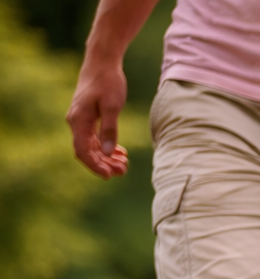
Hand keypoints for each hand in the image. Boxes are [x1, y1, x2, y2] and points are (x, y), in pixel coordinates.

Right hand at [67, 58, 130, 178]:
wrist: (102, 62)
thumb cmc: (108, 82)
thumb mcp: (112, 106)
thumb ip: (109, 130)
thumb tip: (107, 153)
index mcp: (79, 121)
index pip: (82, 151)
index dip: (95, 166)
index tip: (109, 176)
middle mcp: (76, 122)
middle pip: (87, 151)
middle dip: (103, 164)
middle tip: (123, 171)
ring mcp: (81, 120)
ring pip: (91, 146)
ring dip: (106, 157)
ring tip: (124, 164)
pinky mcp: (88, 117)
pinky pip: (94, 138)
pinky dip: (106, 147)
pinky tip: (120, 152)